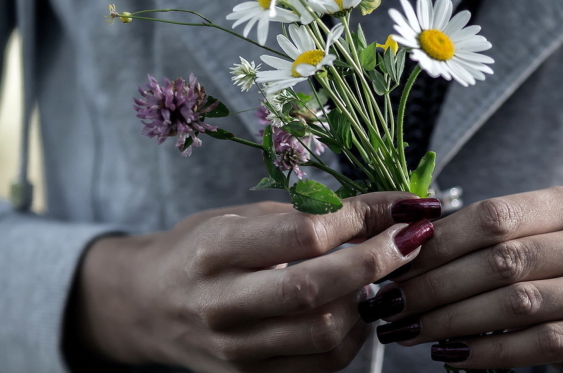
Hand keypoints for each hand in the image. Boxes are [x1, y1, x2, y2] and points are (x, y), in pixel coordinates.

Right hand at [67, 194, 440, 372]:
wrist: (148, 305)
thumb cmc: (200, 249)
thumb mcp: (241, 216)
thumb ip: (308, 214)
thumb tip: (388, 208)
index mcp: (215, 250)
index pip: (303, 234)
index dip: (362, 219)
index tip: (402, 206)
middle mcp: (221, 304)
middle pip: (318, 289)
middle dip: (379, 262)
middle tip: (413, 239)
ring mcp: (236, 350)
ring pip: (326, 334)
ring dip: (369, 303)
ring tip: (381, 275)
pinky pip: (321, 365)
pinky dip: (353, 336)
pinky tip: (357, 309)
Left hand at [360, 187, 562, 370]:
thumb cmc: (562, 290)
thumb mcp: (534, 252)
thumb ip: (487, 240)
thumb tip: (405, 239)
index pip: (496, 215)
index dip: (440, 241)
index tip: (393, 264)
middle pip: (502, 259)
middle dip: (435, 284)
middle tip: (390, 304)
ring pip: (517, 302)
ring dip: (451, 319)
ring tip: (409, 331)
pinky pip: (540, 343)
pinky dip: (488, 351)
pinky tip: (450, 356)